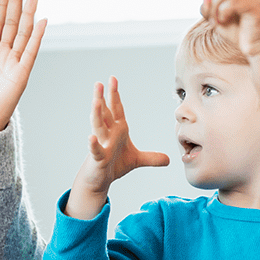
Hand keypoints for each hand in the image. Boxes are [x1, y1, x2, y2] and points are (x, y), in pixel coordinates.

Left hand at [0, 0, 47, 133]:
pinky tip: (41, 20)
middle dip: (17, 1)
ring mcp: (14, 63)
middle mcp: (3, 55)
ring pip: (23, 32)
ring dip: (28, 13)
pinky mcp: (21, 75)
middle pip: (12, 22)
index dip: (2, 5)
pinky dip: (36, 36)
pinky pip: (30, 52)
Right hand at [66, 77, 169, 217]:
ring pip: (98, 127)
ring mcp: (101, 145)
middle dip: (102, 98)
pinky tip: (91, 138)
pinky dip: (93, 144)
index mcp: (117, 130)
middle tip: (99, 83)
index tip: (113, 80)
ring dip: (97, 114)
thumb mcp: (137, 160)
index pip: (116, 110)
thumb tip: (169, 159)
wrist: (100, 180)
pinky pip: (96, 150)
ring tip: (96, 101)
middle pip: (104, 113)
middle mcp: (107, 134)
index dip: (114, 95)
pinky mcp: (98, 158)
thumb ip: (152, 158)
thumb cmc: (114, 165)